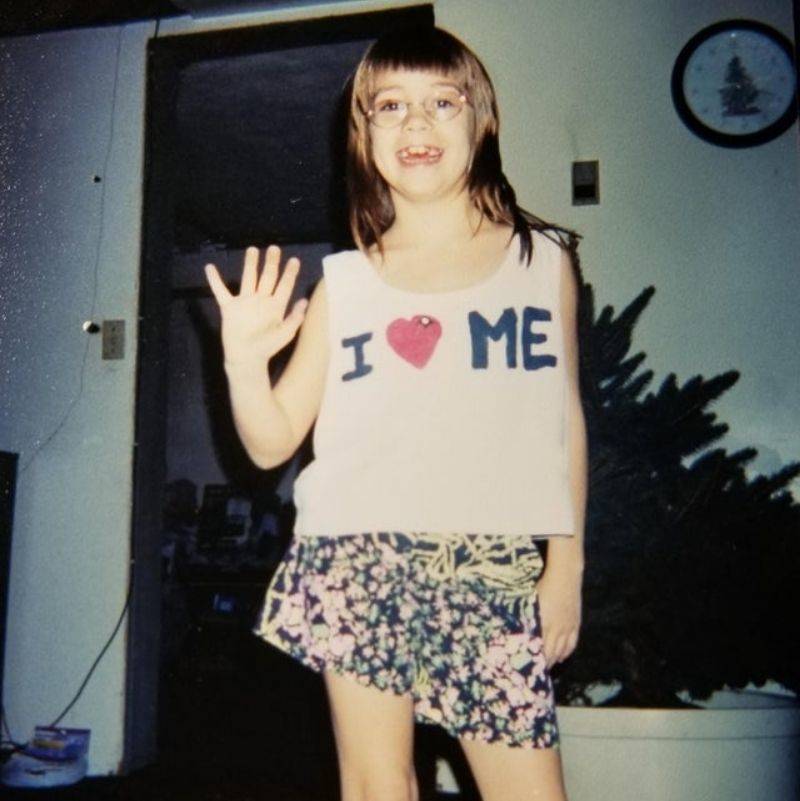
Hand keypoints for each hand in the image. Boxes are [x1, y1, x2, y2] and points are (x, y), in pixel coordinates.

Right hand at [204, 245, 307, 367]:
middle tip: (274, 248)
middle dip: (271, 263)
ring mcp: (245, 302)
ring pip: (248, 278)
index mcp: (276, 306)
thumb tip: (304, 301)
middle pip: (267, 277)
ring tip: (252, 250)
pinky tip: (210, 268)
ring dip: (250, 264)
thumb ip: (295, 317)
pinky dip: (215, 280)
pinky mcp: (229, 308)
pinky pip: (221, 291)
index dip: (289, 273)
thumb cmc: (268, 348)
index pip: (284, 285)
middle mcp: (261, 301)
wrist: (247, 359)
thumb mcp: (285, 334)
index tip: (294, 260)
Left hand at [536, 568, 581, 668]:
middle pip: (551, 652)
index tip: (528, 667)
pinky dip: (566, 652)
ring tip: (548, 667)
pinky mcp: (575, 623)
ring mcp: (568, 627)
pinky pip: (572, 643)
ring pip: (562, 650)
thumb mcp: (532, 600)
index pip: (539, 647)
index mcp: (545, 622)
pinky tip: (562, 657)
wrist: (565, 576)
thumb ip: (527, 615)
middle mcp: (558, 628)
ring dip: (554, 660)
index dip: (534, 658)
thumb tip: (520, 627)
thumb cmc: (544, 585)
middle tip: (537, 672)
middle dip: (544, 663)